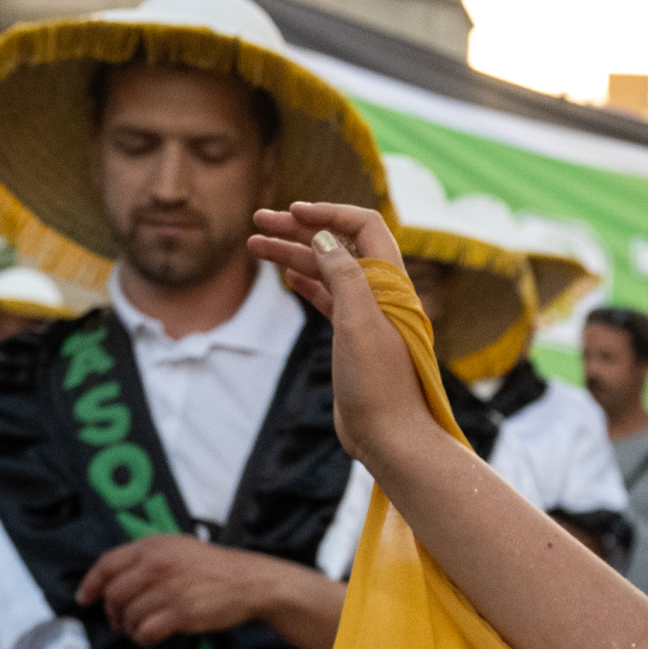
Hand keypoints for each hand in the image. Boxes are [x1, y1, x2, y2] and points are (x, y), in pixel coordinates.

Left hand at [76, 535, 290, 646]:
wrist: (250, 581)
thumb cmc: (214, 566)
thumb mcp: (178, 546)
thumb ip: (147, 556)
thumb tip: (114, 577)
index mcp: (153, 546)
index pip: (107, 564)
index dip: (90, 584)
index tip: (85, 599)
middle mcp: (157, 565)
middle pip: (114, 594)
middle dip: (112, 612)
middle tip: (119, 620)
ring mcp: (169, 590)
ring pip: (128, 615)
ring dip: (129, 627)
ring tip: (140, 628)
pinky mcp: (181, 613)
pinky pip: (146, 632)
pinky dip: (142, 638)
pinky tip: (150, 637)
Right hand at [248, 203, 443, 471]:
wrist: (390, 437)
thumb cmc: (379, 384)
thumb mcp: (359, 322)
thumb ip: (345, 276)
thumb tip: (325, 237)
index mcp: (392, 284)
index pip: (364, 228)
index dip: (329, 214)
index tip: (292, 211)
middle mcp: (382, 295)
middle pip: (339, 246)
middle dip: (300, 229)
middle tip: (258, 220)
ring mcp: (367, 316)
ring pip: (327, 272)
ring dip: (294, 254)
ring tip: (255, 244)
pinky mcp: (353, 339)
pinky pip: (329, 298)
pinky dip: (307, 282)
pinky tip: (286, 274)